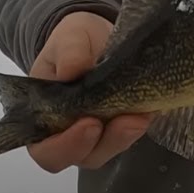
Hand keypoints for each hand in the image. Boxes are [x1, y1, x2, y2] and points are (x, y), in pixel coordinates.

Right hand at [25, 11, 152, 171]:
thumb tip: (72, 70)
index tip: (89, 124)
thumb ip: (69, 52)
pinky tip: (151, 109)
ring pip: (110, 149)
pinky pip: (130, 135)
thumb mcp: (69, 37)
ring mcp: (97, 134)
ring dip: (127, 136)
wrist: (98, 36)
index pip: (46, 150)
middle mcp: (68, 133)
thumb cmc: (74, 40)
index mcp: (42, 117)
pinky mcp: (120, 126)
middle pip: (84, 156)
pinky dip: (140, 124)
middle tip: (125, 122)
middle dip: (106, 142)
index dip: (66, 146)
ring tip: (142, 115)